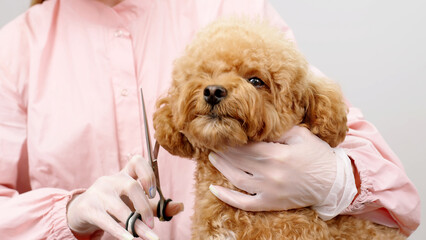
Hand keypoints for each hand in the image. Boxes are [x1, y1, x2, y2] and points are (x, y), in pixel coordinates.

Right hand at [67, 155, 183, 239]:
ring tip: (148, 236)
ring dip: (135, 223)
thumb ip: (156, 206)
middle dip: (145, 207)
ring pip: (119, 206)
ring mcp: (98, 193)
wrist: (80, 212)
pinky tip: (129, 239)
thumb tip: (180, 206)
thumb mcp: (134, 204)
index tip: (154, 193)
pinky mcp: (88, 208)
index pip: (137, 161)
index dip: (148, 174)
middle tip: (152, 224)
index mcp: (124, 175)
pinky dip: (118, 230)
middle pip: (131, 186)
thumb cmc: (113, 205)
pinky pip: (105, 219)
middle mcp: (111, 180)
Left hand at [208, 126, 355, 218]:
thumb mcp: (302, 135)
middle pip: (239, 160)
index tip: (225, 133)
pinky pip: (245, 203)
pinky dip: (228, 198)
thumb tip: (260, 123)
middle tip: (214, 143)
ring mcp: (269, 191)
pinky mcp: (270, 203)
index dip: (233, 139)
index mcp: (278, 154)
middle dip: (224, 151)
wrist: (333, 183)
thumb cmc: (318, 155)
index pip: (247, 145)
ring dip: (222, 168)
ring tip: (213, 157)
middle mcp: (271, 174)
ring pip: (237, 179)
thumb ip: (280, 129)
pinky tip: (215, 190)